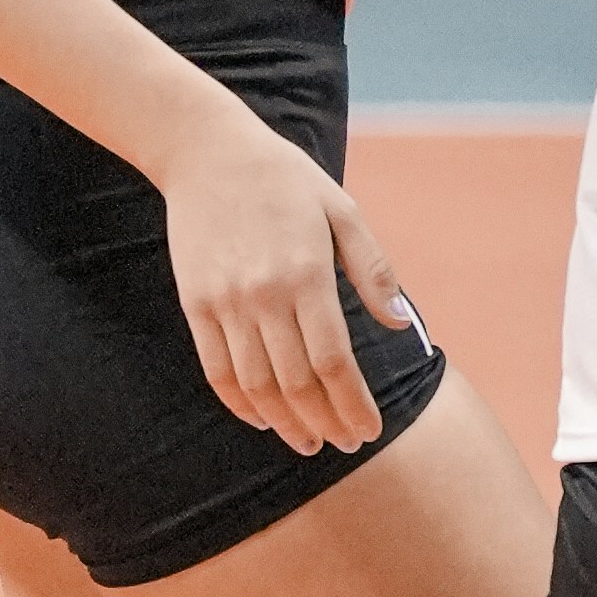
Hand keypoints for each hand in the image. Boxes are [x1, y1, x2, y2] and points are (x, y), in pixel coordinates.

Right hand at [164, 108, 424, 450]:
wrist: (207, 152)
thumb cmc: (285, 180)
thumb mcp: (342, 211)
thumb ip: (372, 270)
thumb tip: (400, 324)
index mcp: (308, 273)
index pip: (334, 361)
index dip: (353, 404)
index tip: (369, 430)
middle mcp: (264, 294)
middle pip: (296, 383)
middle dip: (326, 422)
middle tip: (346, 444)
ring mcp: (225, 302)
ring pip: (256, 385)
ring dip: (285, 423)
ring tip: (309, 442)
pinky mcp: (195, 304)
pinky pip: (217, 369)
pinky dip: (240, 404)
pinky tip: (263, 420)